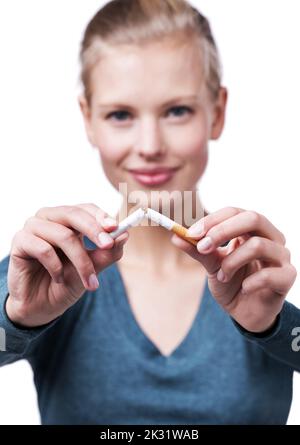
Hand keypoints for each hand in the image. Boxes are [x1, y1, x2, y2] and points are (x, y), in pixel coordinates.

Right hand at [6, 203, 127, 327]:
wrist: (42, 307)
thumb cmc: (66, 283)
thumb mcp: (92, 270)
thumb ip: (107, 253)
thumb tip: (124, 235)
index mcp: (68, 221)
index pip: (86, 209)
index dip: (101, 216)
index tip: (116, 228)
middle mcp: (50, 219)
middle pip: (73, 214)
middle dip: (94, 230)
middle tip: (107, 245)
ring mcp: (34, 228)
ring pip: (63, 235)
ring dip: (80, 261)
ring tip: (88, 281)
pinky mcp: (20, 241)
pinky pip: (43, 248)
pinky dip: (56, 266)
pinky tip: (57, 278)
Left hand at [171, 207, 296, 332]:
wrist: (246, 313)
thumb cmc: (232, 283)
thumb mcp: (212, 265)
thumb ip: (198, 250)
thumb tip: (175, 237)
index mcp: (252, 229)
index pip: (235, 212)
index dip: (213, 220)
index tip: (191, 233)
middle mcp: (271, 237)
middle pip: (253, 218)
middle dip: (223, 231)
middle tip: (203, 247)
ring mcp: (282, 256)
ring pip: (258, 245)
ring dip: (232, 262)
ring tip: (223, 276)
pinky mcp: (288, 277)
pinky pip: (268, 274)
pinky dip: (249, 282)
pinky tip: (243, 289)